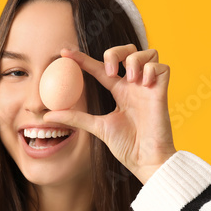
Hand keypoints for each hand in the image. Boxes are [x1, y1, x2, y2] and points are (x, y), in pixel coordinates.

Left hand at [42, 44, 177, 184]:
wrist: (146, 160)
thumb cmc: (127, 146)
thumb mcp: (97, 127)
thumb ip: (76, 118)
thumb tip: (47, 117)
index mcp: (119, 91)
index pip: (99, 67)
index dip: (82, 58)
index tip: (63, 52)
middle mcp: (134, 85)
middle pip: (128, 51)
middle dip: (116, 52)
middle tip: (110, 72)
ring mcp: (149, 87)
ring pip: (147, 53)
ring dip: (135, 60)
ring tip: (130, 79)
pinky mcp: (162, 91)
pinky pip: (163, 67)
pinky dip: (152, 69)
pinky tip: (145, 84)